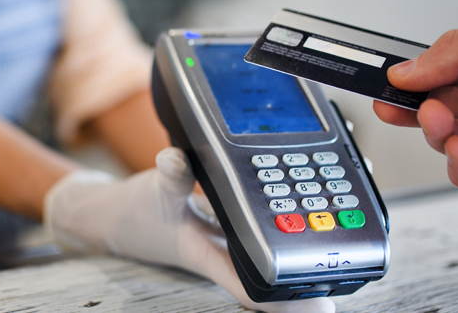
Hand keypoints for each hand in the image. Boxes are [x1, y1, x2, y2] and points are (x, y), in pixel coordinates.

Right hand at [44, 148, 334, 312]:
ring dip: (296, 254)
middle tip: (341, 282)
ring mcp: (227, 243)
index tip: (321, 306)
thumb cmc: (138, 211)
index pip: (252, 286)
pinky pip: (258, 231)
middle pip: (271, 277)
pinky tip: (302, 215)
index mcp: (209, 254)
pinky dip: (278, 225)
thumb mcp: (154, 190)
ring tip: (334, 254)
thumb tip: (177, 160)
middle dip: (303, 283)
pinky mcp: (227, 228)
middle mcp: (224, 253)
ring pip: (268, 255)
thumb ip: (170, 176)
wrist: (117, 216)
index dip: (287, 301)